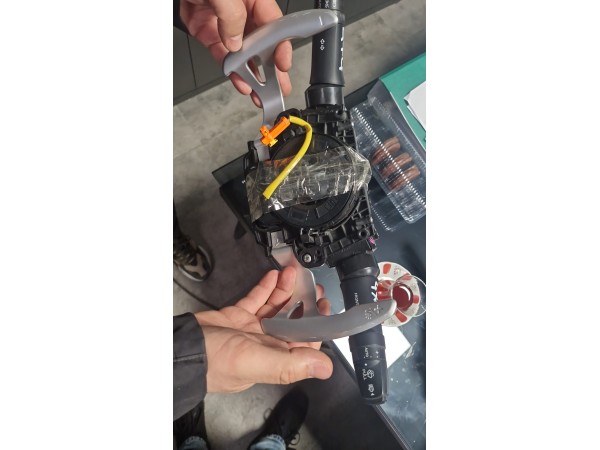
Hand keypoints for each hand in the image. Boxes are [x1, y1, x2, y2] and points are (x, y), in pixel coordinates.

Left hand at [180, 0, 292, 106]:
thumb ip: (231, 15)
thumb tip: (236, 43)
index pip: (274, 24)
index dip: (281, 45)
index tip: (283, 63)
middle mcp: (242, 11)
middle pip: (261, 42)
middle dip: (271, 67)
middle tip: (279, 87)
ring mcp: (224, 22)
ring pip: (242, 53)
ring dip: (251, 74)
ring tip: (258, 93)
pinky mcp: (207, 31)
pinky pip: (221, 53)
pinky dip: (229, 68)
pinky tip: (237, 80)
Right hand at [194, 266, 332, 392]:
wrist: (182, 348)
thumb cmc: (216, 362)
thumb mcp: (257, 362)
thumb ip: (291, 365)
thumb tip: (326, 369)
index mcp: (275, 358)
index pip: (305, 342)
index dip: (317, 324)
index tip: (324, 305)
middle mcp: (266, 344)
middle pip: (292, 321)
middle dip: (304, 303)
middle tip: (312, 285)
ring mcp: (251, 329)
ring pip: (275, 308)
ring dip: (286, 290)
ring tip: (293, 273)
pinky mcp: (236, 316)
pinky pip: (256, 300)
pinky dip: (265, 288)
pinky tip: (274, 276)